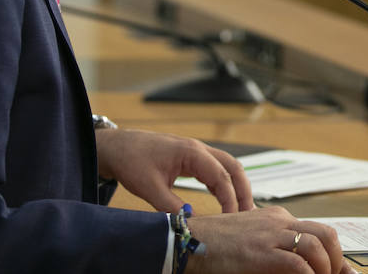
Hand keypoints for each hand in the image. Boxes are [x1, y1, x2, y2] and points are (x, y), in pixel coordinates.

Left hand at [95, 128, 253, 212]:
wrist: (118, 147)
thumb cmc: (132, 161)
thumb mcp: (150, 188)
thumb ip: (171, 206)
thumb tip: (191, 221)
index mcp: (191, 152)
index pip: (221, 176)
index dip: (230, 198)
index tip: (232, 218)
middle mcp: (198, 149)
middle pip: (233, 167)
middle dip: (243, 190)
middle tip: (248, 214)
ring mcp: (196, 152)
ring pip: (227, 167)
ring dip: (236, 187)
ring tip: (242, 210)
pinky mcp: (191, 159)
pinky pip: (215, 170)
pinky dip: (224, 185)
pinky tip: (225, 201)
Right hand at [186, 206, 353, 273]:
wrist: (187, 242)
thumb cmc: (214, 245)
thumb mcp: (250, 241)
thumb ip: (273, 248)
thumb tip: (296, 265)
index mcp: (276, 218)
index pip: (317, 231)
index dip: (334, 256)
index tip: (342, 273)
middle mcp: (278, 222)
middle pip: (326, 234)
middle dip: (337, 260)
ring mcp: (270, 235)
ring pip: (318, 245)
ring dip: (326, 268)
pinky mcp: (261, 253)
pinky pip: (298, 263)